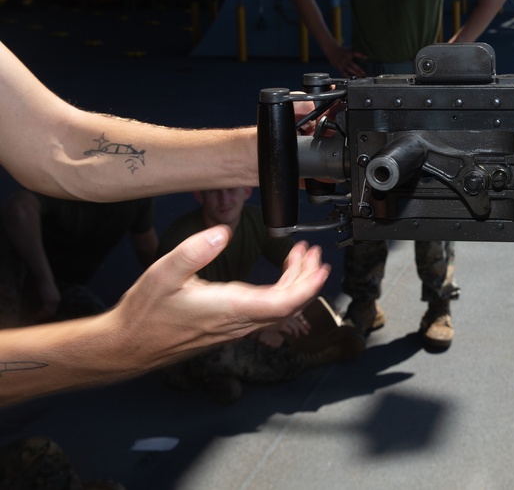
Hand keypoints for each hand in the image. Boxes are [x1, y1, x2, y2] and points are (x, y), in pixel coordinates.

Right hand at [32, 283, 60, 322]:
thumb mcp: (47, 292)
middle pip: (51, 312)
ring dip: (42, 316)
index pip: (54, 310)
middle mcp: (57, 301)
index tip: (41, 316)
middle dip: (45, 316)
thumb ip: (47, 297)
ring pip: (48, 312)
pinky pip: (45, 310)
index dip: (47, 314)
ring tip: (36, 318)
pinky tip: (36, 315)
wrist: (45, 279)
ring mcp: (53, 301)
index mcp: (57, 299)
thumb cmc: (44, 285)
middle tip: (37, 318)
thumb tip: (45, 302)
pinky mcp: (48, 300)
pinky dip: (41, 313)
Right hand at [107, 226, 329, 367]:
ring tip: (300, 258)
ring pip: (280, 311)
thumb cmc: (144, 313)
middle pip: (289, 305)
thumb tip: (222, 232)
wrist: (128, 346)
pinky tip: (276, 278)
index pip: (283, 303)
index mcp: (229, 309)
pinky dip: (281, 294)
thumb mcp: (163, 273)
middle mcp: (238, 323)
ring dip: (296, 285)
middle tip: (312, 252)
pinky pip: (267, 314)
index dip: (307, 286)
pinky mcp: (230, 329)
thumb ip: (194, 251)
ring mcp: (236, 329)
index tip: (320, 266)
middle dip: (308, 278)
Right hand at [327, 46, 367, 77]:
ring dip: (355, 73)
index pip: (356, 54)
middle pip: (353, 64)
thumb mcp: (348, 49)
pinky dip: (347, 76)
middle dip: (359, 69)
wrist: (331, 50)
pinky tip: (351, 78)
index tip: (367, 57)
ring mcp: (342, 63)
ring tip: (360, 76)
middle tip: (364, 73)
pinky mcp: (339, 66)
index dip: (361, 55)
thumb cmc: (342, 50)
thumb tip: (364, 53)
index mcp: (349, 53)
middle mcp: (346, 58)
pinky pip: (343, 72)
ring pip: (349, 69)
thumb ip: (355, 52)